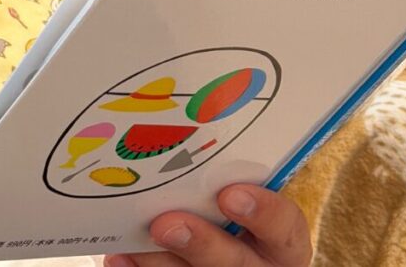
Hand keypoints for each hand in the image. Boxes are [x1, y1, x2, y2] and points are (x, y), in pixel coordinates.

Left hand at [105, 184, 311, 266]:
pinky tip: (119, 259)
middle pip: (239, 264)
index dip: (264, 212)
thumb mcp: (235, 199)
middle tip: (167, 224)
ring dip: (161, 262)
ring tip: (133, 243)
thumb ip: (217, 185)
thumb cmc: (220, 215)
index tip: (230, 194)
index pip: (286, 228)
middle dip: (202, 244)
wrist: (207, 252)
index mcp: (280, 242)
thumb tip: (178, 150)